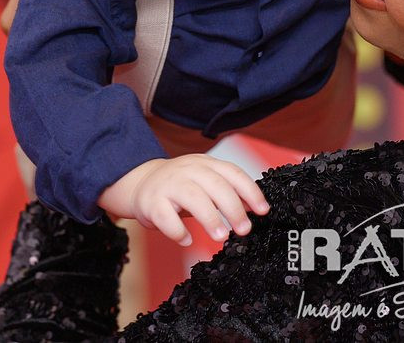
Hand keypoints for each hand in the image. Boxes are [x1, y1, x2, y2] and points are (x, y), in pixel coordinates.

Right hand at [99, 155, 268, 245]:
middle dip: (233, 208)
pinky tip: (186, 239)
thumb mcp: (205, 181)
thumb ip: (227, 191)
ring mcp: (169, 184)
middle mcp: (189, 170)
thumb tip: (253, 207)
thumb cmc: (179, 186)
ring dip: (210, 218)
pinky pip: (166, 216)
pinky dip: (178, 230)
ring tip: (221, 236)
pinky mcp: (151, 202)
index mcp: (206, 163)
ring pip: (193, 198)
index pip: (233, 173)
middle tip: (244, 229)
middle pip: (216, 185)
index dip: (250, 192)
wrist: (140, 183)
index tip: (263, 211)